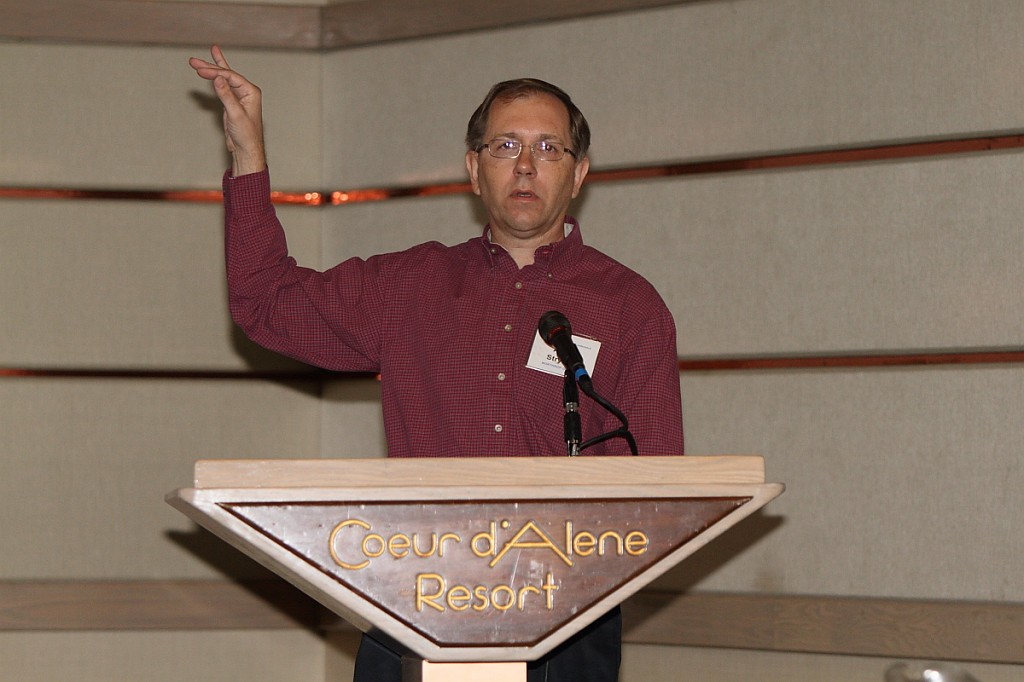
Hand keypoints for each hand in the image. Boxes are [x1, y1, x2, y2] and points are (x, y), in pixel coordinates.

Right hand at [189, 45, 266, 175]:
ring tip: (196, 61)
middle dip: (209, 67)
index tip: (200, 70)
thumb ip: (227, 96)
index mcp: (251, 92)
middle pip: (225, 75)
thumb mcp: (235, 114)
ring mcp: (239, 96)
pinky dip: (214, 79)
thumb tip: (218, 79)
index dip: (215, 72)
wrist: (246, 148)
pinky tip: (209, 71)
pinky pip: (222, 87)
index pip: (230, 77)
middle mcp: (246, 91)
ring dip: (210, 71)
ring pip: (222, 79)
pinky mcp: (231, 102)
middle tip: (193, 61)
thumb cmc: (247, 134)